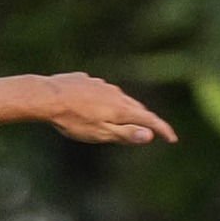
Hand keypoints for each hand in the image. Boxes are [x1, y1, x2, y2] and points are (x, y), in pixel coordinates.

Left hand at [42, 73, 176, 144]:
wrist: (47, 96)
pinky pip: (102, 92)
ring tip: (127, 118)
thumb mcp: (99, 133)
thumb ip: (124, 134)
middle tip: (153, 130)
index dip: (162, 129)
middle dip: (146, 120)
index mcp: (121, 109)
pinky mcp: (87, 81)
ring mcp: (102, 86)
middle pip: (137, 108)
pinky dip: (107, 100)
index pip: (149, 120)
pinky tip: (99, 104)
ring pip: (120, 98)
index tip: (172, 138)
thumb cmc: (72, 120)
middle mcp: (116, 94)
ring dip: (126, 109)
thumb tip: (149, 135)